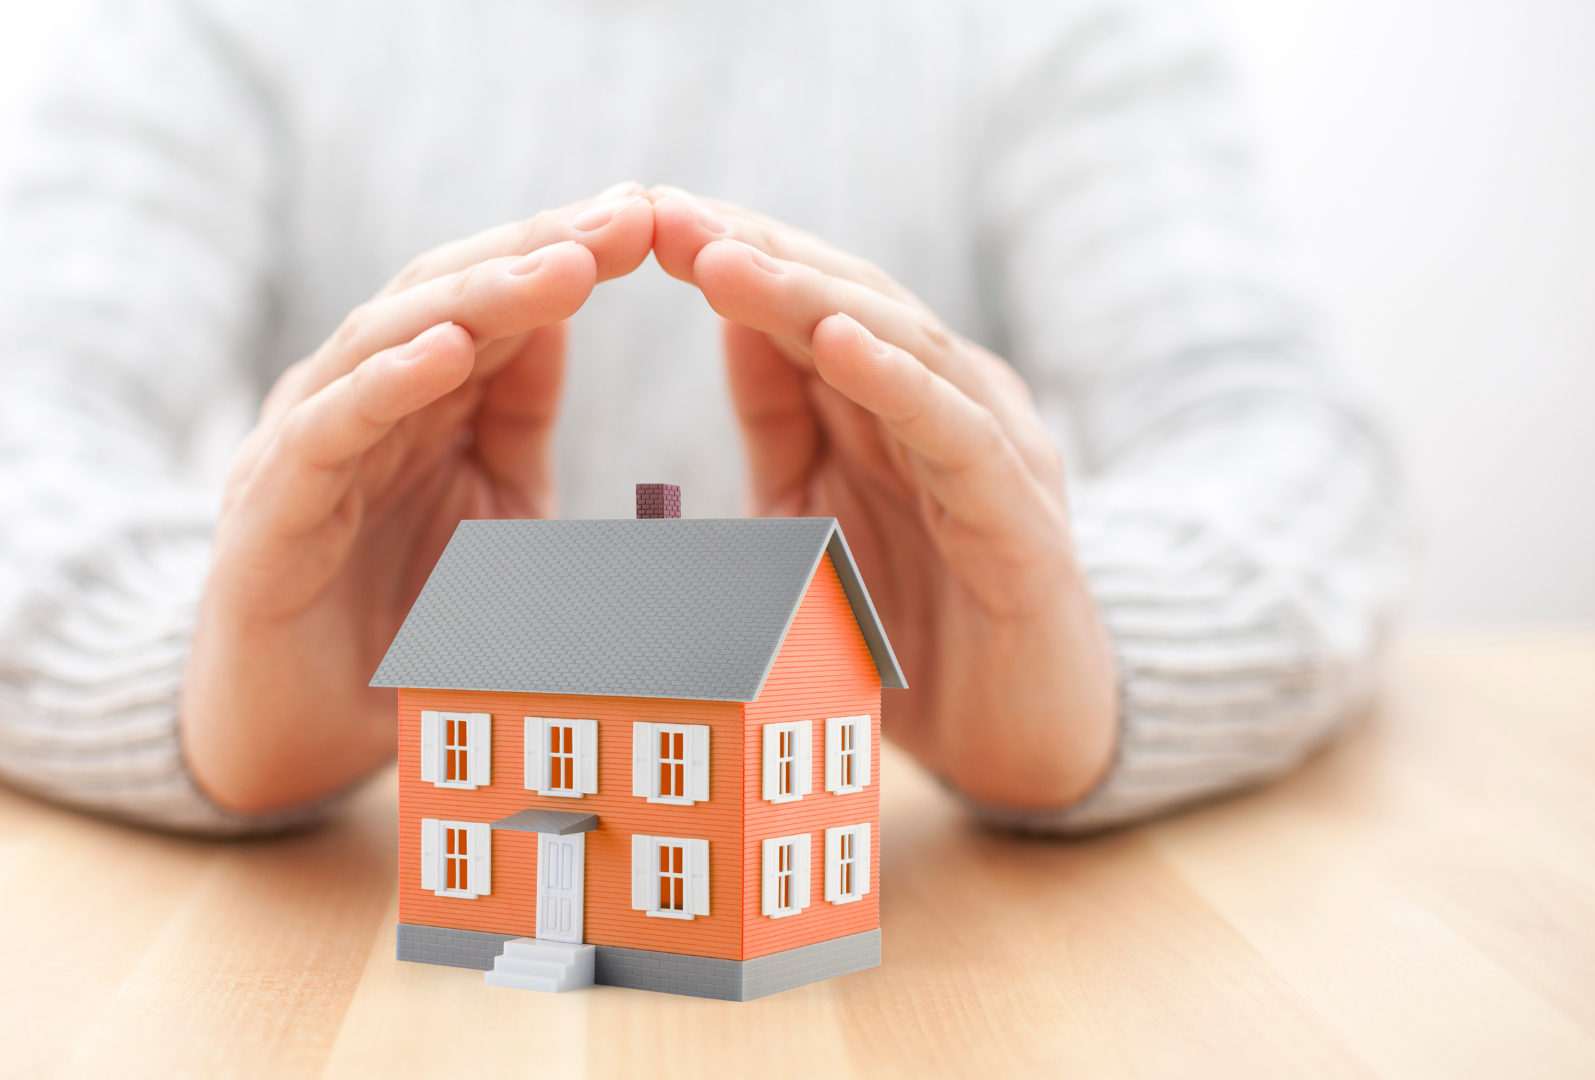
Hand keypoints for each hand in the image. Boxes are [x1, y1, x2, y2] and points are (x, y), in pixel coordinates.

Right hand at [183, 185, 655, 812]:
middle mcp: (355, 399)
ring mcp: (306, 445)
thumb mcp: (488, 514)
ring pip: (388, 341)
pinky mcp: (270, 509)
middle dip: (540, 250)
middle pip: (446, 295)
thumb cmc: (395, 629)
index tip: (654, 217)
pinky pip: (328, 430)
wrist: (289, 739)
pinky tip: (448, 352)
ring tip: (566, 266)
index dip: (571, 252)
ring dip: (480, 299)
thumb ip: (515, 420)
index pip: (495, 300)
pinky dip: (385, 385)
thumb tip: (558, 324)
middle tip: (630, 215)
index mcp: (414, 398)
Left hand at [650, 187, 1116, 808]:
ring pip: (897, 345)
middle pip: (843, 299)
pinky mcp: (1018, 515)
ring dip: (805, 297)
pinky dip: (896, 380)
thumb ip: (781, 418)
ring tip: (721, 260)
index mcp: (888, 397)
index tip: (633, 217)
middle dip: (748, 252)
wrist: (1023, 733)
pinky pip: (952, 432)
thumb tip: (730, 321)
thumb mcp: (811, 511)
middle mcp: (945, 400)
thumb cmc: (912, 621)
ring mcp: (989, 449)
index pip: (801, 299)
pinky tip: (836, 342)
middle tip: (659, 214)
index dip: (722, 253)